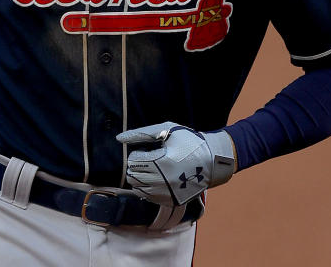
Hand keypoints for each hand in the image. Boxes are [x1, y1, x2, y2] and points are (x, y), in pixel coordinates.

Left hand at [116, 122, 235, 206]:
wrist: (212, 161)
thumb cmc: (188, 141)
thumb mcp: (166, 131)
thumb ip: (141, 134)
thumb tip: (118, 138)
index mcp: (161, 161)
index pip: (133, 161)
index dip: (137, 154)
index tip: (147, 151)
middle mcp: (163, 180)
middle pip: (133, 176)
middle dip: (136, 167)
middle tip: (147, 161)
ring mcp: (167, 192)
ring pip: (138, 189)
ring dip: (140, 178)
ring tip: (152, 170)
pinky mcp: (171, 200)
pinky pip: (148, 198)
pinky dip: (147, 189)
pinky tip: (156, 180)